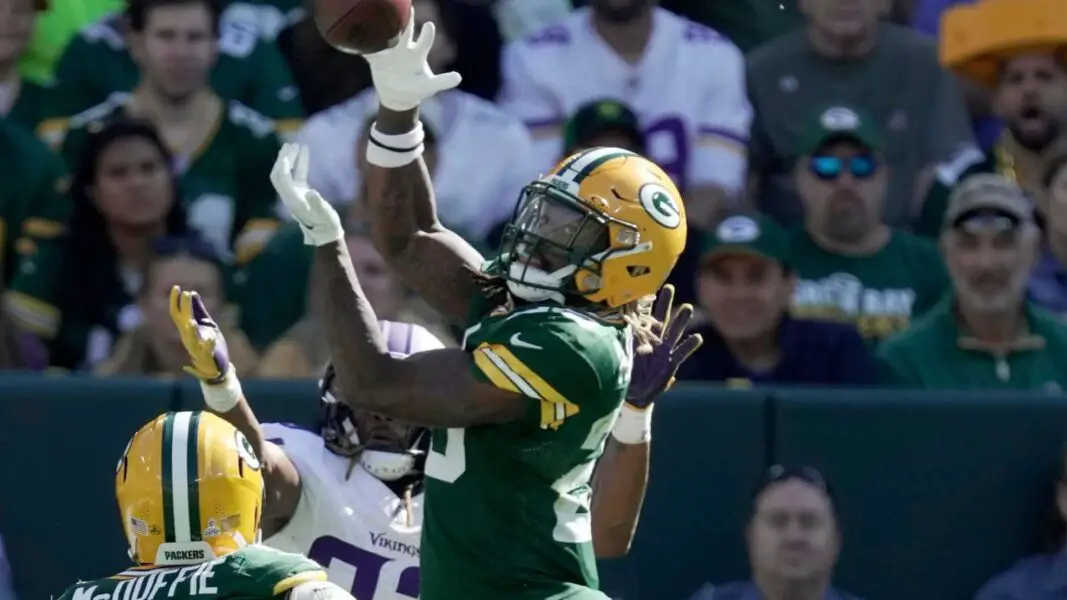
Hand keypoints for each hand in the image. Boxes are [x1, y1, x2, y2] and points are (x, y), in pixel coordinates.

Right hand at [169, 286, 230, 383]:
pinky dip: (208, 345)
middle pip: (184, 322)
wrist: (216, 367)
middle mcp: (188, 339)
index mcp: (186, 330)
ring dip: (191, 330)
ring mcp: (197, 349)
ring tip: (192, 320)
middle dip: (185, 308)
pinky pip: (207, 351)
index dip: (175, 301)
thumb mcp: (206, 324)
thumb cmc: (209, 345)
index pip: (177, 314)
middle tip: (186, 294)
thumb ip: (199, 310)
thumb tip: (193, 293)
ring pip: (190, 339)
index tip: (177, 287)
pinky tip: (211, 337)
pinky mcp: (208, 357)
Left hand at [270, 143, 343, 245]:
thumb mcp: (325, 214)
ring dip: (289, 159)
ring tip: (295, 145)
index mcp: (292, 200)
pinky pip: (297, 174)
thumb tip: (311, 192)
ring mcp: (295, 193)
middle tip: (289, 145)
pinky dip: (300, 163)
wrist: (326, 233)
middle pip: (278, 175)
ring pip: (286, 173)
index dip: (283, 166)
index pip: (282, 180)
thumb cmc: (326, 224)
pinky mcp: (301, 192)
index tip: (289, 152)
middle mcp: (290, 196)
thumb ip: (318, 204)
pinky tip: (305, 151)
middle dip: (282, 160)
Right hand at [362, 10, 461, 111]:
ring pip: (385, 39)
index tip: (429, 25)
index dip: (426, 34)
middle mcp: (404, 49)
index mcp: (417, 55)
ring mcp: (388, 53)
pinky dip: (364, 46)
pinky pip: (368, 51)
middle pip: (404, 33)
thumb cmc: (417, 88)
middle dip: (405, 22)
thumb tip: (459, 77)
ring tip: (377, 19)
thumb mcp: (429, 86)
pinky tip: (357, 37)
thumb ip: (443, 81)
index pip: (423, 42)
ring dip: (382, 31)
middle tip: (407, 8)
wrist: (399, 95)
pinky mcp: (376, 59)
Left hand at [625, 285, 702, 407]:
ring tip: (688, 308)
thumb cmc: (626, 372)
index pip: (643, 316)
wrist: (633, 393)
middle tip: (669, 287)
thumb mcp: (621, 353)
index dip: (644, 302)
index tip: (645, 286)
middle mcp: (654, 340)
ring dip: (681, 320)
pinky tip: (697, 337)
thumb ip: (620, 339)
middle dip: (665, 303)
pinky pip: (681, 352)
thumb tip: (614, 324)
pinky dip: (689, 345)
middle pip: (661, 318)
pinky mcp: (671, 363)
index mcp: (640, 336)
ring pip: (673, 332)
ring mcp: (664, 351)